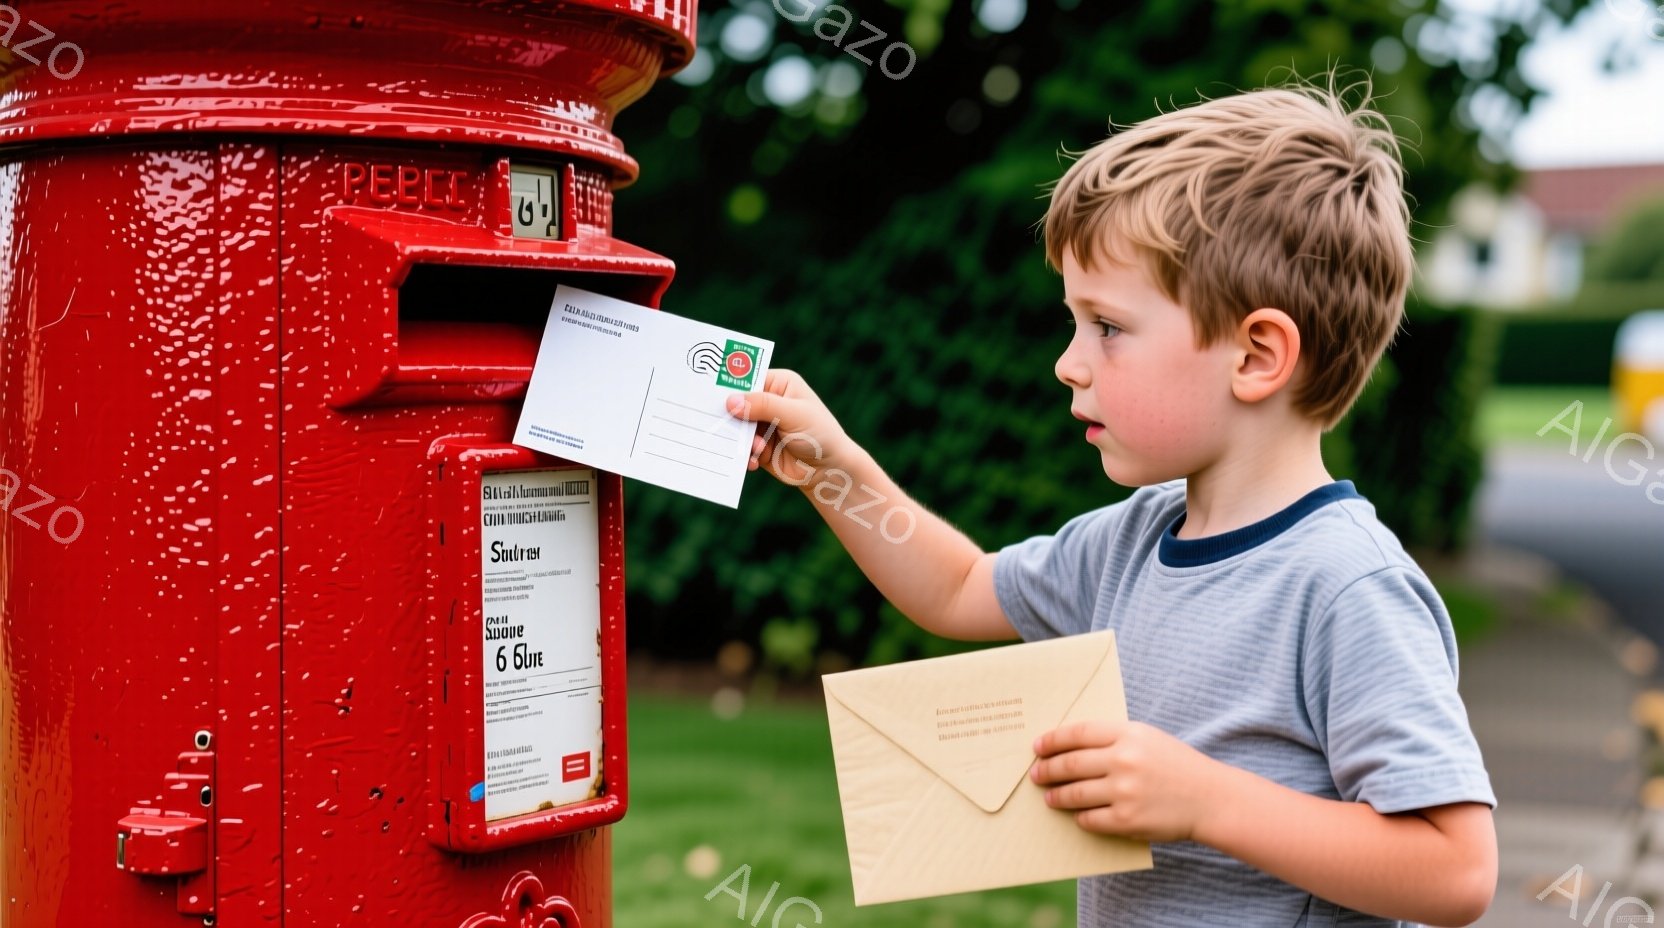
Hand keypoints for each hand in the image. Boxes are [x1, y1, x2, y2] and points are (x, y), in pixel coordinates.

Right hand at [724, 369, 855, 483]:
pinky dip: (744, 455)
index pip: (747, 378)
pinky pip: (740, 449)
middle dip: (731, 417)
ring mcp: (761, 426)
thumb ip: (763, 406)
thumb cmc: (820, 434)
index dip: (729, 384)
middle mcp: (767, 402)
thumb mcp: (794, 414)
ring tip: (759, 449)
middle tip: (725, 425)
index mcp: (778, 384)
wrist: (829, 470)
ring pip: (736, 428)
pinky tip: (754, 462)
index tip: (711, 392)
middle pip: (737, 404)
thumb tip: (731, 401)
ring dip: (741, 440)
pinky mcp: (758, 447)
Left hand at [1029, 720, 1228, 842]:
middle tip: (1036, 774)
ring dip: (1057, 796)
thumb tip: (1069, 746)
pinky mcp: (1127, 820)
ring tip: (1050, 797)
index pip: (1077, 733)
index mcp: (1128, 734)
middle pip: (1070, 764)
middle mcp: (1124, 760)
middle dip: (1047, 770)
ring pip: (1075, 793)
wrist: (1210, 798)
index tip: (1037, 747)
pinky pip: (1090, 819)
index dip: (1052, 740)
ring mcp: (1125, 791)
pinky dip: (1080, 818)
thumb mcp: (1148, 737)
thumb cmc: (1175, 765)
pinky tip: (1077, 815)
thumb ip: (1113, 738)